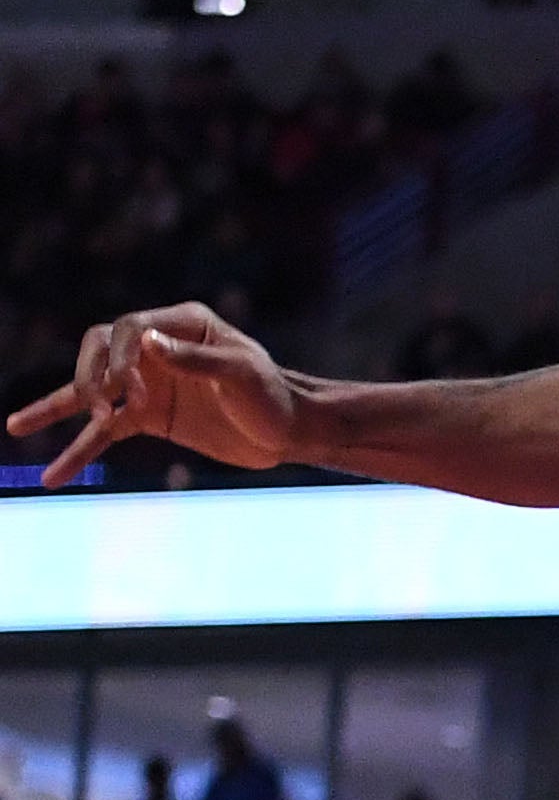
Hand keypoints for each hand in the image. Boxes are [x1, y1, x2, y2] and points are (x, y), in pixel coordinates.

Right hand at [13, 301, 299, 483]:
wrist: (290, 433)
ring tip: (15, 426)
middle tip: (104, 408)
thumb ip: (197, 358)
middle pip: (97, 352)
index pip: (126, 328)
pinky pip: (102, 432)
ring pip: (88, 391)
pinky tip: (53, 475)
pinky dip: (79, 451)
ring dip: (53, 409)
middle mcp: (156, 349)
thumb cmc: (274, 396)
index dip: (119, 357)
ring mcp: (146, 384)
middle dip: (92, 378)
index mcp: (181, 325)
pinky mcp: (145, 417)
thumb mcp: (243, 374)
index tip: (132, 391)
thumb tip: (145, 340)